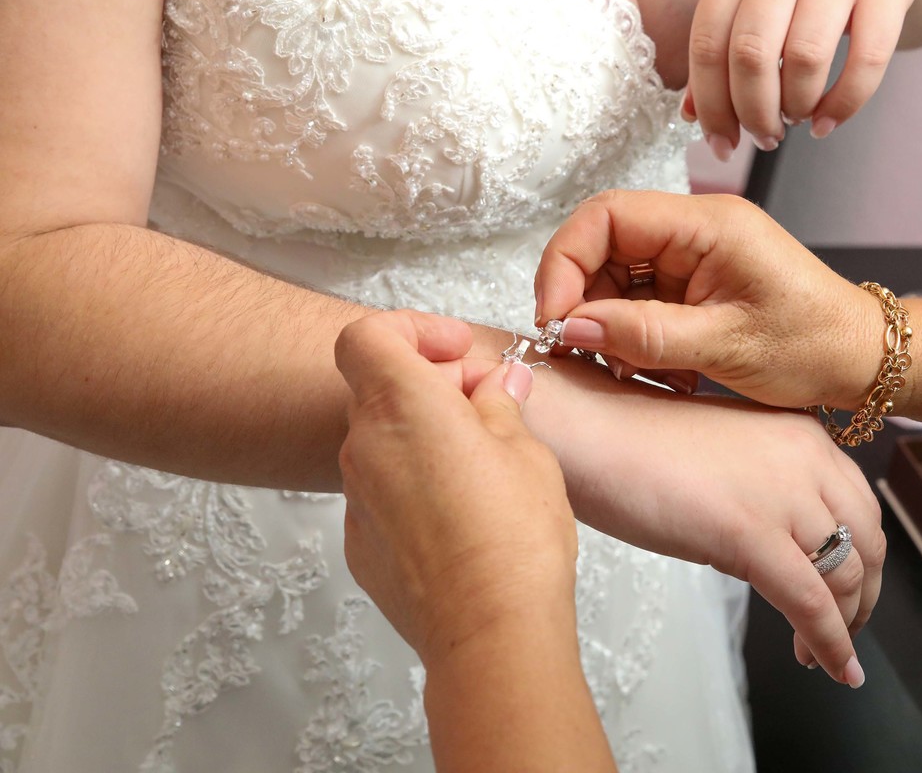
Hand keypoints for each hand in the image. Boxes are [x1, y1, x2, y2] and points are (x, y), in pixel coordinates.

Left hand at [335, 310, 576, 665]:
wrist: (489, 631)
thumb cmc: (511, 540)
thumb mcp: (526, 451)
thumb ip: (500, 406)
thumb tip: (497, 386)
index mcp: (402, 405)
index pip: (369, 336)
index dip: (412, 330)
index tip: (456, 350)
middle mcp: (365, 446)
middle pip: (379, 387)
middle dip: (432, 384)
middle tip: (487, 403)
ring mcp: (355, 499)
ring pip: (381, 441)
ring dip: (425, 435)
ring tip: (485, 462)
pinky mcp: (360, 544)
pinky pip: (381, 492)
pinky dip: (414, 484)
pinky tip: (463, 511)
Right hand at [524, 344, 880, 685]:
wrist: (586, 430)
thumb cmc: (631, 443)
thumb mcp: (722, 455)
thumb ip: (762, 486)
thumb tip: (774, 541)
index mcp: (800, 433)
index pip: (859, 504)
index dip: (863, 555)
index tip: (851, 588)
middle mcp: (805, 457)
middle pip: (866, 540)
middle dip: (863, 594)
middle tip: (847, 630)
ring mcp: (781, 494)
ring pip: (842, 576)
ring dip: (843, 626)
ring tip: (828, 657)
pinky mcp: (751, 533)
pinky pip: (809, 602)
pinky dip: (829, 642)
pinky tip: (830, 667)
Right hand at [534, 189, 882, 410]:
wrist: (859, 360)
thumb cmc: (813, 344)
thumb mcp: (725, 346)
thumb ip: (644, 334)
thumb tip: (572, 328)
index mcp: (706, 224)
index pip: (606, 216)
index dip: (566, 262)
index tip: (555, 317)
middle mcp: (694, 231)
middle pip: (603, 248)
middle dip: (585, 303)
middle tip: (584, 354)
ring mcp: (691, 258)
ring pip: (615, 281)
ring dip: (611, 329)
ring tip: (636, 371)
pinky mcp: (692, 285)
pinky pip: (638, 303)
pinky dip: (634, 340)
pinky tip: (659, 370)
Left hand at [685, 0, 921, 155]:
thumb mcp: (760, 2)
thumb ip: (724, 49)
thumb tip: (692, 115)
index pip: (707, 39)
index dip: (710, 103)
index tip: (722, 142)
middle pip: (750, 53)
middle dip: (753, 112)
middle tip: (765, 136)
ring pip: (804, 57)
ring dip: (796, 106)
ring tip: (797, 117)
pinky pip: (865, 59)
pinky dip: (844, 104)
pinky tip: (828, 122)